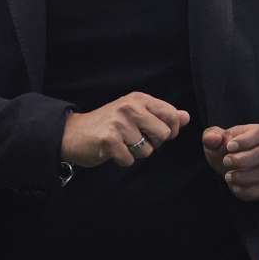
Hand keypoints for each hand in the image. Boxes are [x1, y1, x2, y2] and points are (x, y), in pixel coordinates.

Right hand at [61, 92, 189, 167]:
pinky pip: (130, 160)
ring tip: (121, 144)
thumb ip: (161, 115)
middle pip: (164, 135)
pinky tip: (112, 151)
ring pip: (147, 151)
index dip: (171, 130)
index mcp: (139, 99)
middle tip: (135, 139)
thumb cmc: (108, 124)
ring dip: (135, 153)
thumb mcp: (136, 113)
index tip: (157, 133)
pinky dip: (122, 160)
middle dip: (153, 143)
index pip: (172, 115)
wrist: (73, 133)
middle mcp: (130, 107)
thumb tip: (186, 116)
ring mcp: (119, 123)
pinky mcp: (109, 140)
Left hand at [202, 124, 258, 200]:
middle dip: (244, 159)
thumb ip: (211, 136)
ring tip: (228, 176)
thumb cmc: (223, 148)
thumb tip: (213, 139)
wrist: (226, 164)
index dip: (246, 140)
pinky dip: (250, 190)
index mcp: (256, 134)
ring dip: (245, 176)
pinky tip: (235, 187)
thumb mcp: (213, 138)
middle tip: (226, 161)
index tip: (229, 146)